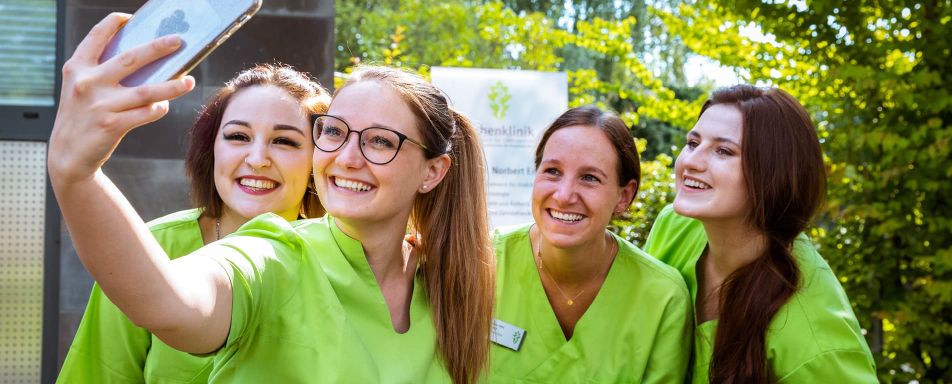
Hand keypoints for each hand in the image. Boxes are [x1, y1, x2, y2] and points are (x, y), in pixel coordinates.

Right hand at [48, 13, 194, 184]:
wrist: (68, 154)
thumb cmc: (82, 115)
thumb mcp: (80, 88)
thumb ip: (102, 71)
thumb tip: (144, 57)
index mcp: (77, 68)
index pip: (96, 36)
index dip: (114, 23)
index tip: (131, 18)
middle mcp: (87, 83)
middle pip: (131, 58)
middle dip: (158, 47)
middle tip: (178, 41)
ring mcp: (100, 105)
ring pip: (146, 90)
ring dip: (173, 86)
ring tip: (190, 81)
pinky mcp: (112, 125)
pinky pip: (146, 113)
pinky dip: (159, 108)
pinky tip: (164, 106)